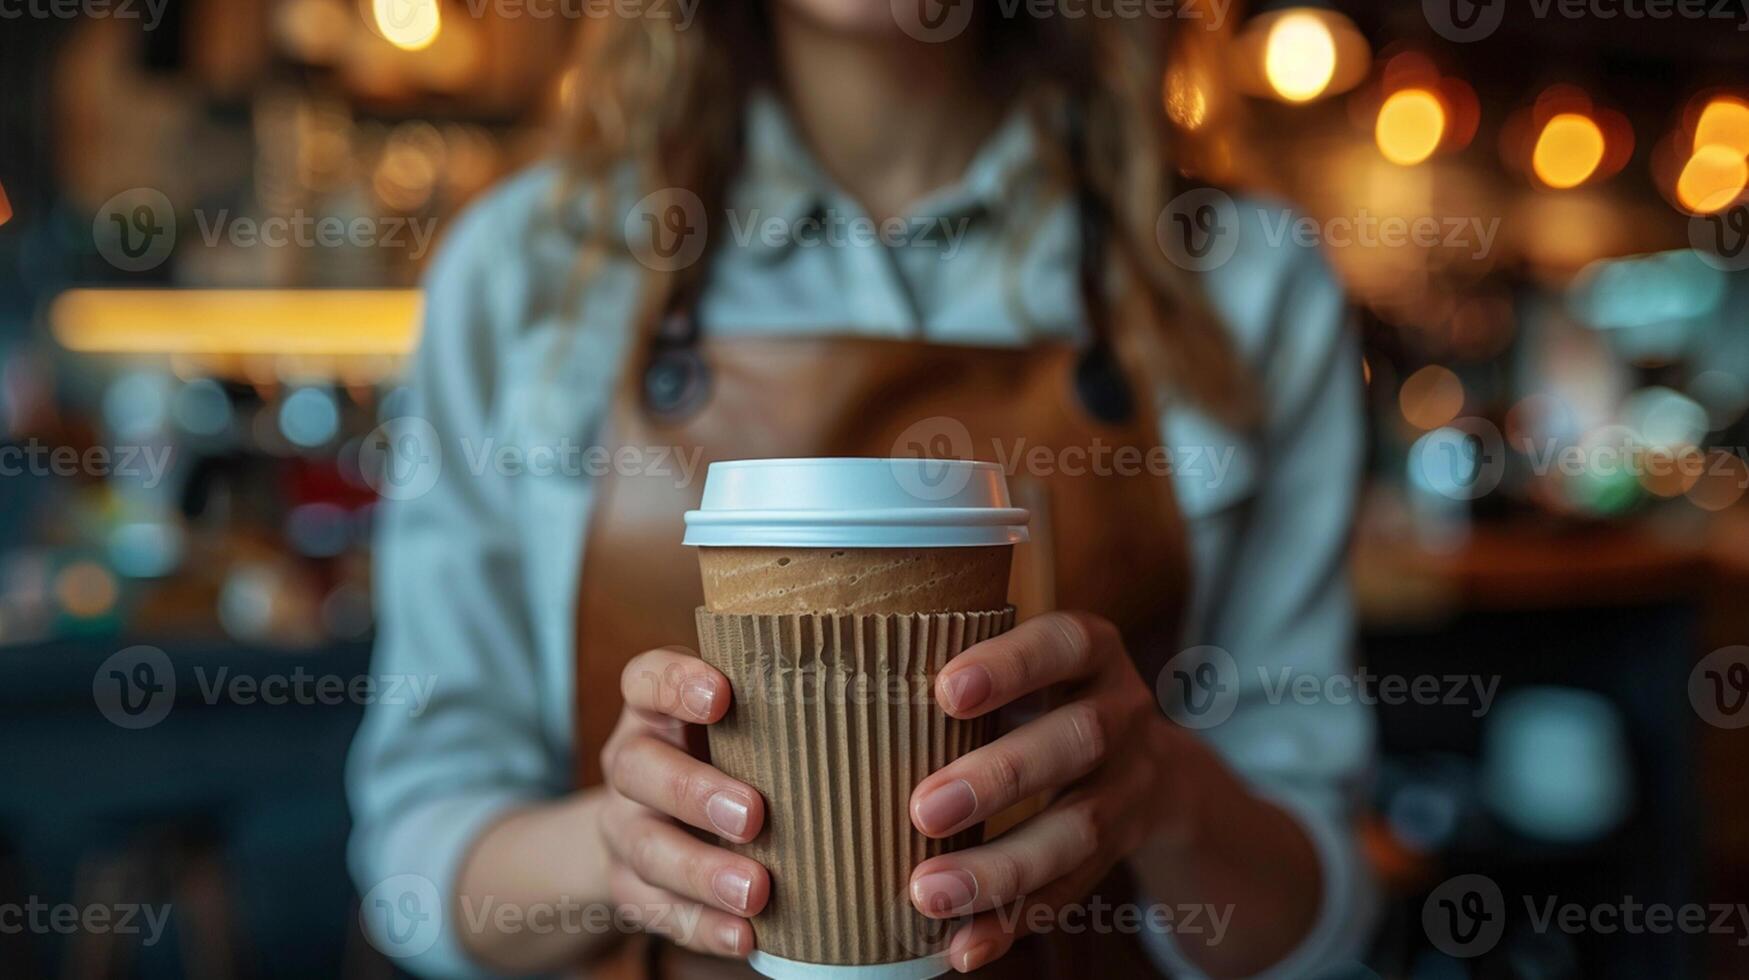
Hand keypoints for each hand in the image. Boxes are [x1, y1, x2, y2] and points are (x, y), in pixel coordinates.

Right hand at [598, 647, 771, 957]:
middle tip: (753, 815)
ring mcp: (626, 825)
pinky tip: (744, 936)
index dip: (676, 685)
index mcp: (657, 707)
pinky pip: (657, 910)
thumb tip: (890, 708)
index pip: (647, 679)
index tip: (721, 696)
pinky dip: (702, 925)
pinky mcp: (632, 886)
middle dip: (694, 792)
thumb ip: (791, 710)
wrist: (662, 820)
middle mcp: (632, 760)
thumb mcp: (751, 719)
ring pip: (646, 846)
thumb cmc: (738, 753)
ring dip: (701, 871)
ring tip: (755, 890)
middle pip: (638, 768)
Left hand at [907, 612, 1190, 971]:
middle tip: (924, 809)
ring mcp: (1128, 786)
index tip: (946, 691)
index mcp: (1092, 654)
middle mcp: (1121, 714)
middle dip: (1001, 776)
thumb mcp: (1028, 666)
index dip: (1011, 666)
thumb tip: (835, 695)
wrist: (1151, 766)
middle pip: (1077, 740)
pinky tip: (965, 945)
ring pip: (1079, 829)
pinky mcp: (1118, 850)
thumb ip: (963, 674)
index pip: (1063, 644)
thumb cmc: (1045, 699)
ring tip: (928, 892)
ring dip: (1001, 866)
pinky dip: (1014, 921)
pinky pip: (1071, 892)